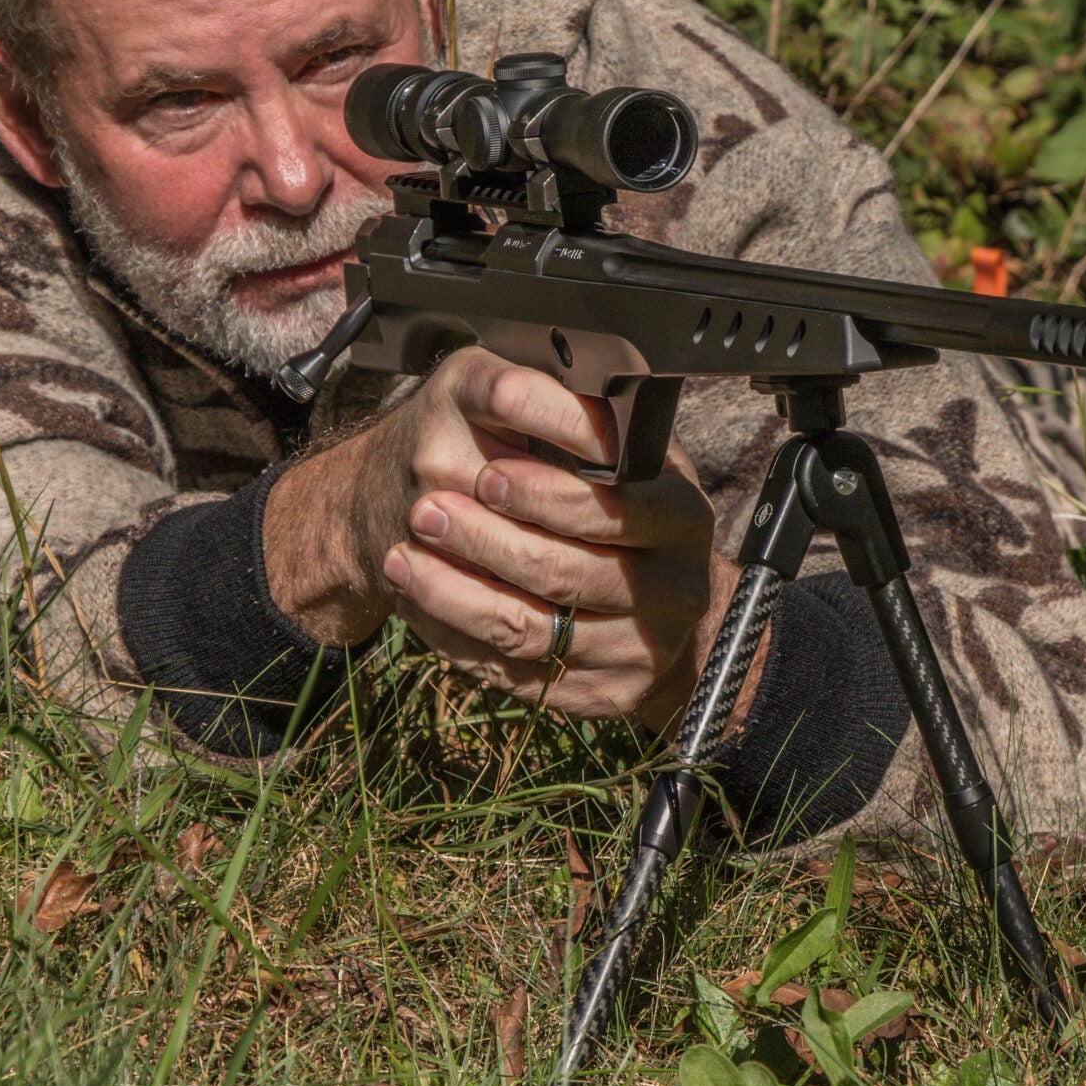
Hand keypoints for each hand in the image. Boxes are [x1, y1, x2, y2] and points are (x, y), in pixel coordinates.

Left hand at [263, 346, 736, 729]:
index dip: (544, 495)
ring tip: (402, 558)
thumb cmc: (625, 510)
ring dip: (454, 594)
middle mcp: (675, 590)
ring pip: (530, 630)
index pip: (613, 508)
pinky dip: (461, 640)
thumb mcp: (625, 457)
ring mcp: (642, 651)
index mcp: (682, 516)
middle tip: (424, 510)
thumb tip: (543, 391)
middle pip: (564, 572)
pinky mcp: (605, 694)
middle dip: (483, 541)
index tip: (487, 474)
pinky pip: (519, 674)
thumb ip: (594, 428)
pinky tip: (423, 605)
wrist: (658, 604)